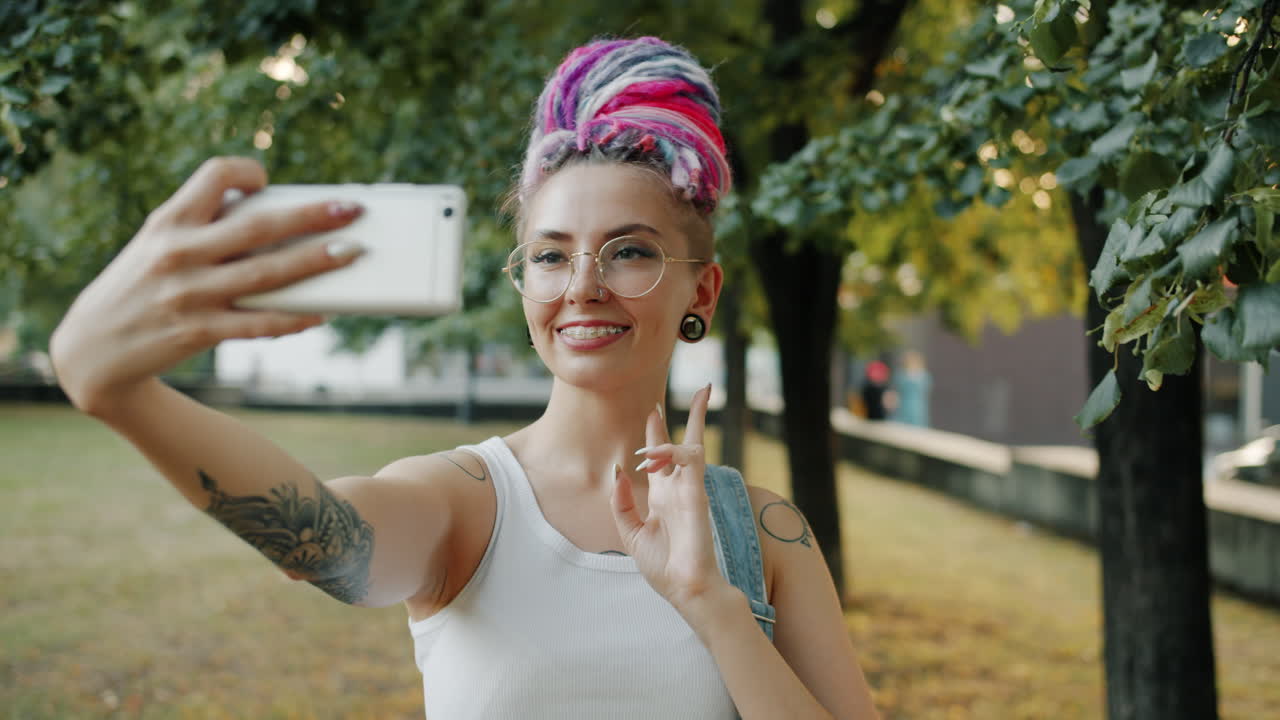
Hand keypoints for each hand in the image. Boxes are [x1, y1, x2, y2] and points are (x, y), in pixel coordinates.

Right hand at [50, 157, 364, 416]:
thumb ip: (204, 228)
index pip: (215, 175)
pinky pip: (259, 323)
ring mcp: (190, 294)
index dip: (248, 171)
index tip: (269, 179)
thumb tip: (274, 217)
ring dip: (316, 262)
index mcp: (168, 221)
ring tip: (352, 253)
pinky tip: (321, 312)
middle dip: (312, 215)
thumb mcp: (156, 245)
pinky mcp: (199, 331)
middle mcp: (179, 253)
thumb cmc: (140, 287)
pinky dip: (294, 318)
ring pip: (268, 274)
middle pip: (259, 226)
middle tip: (352, 208)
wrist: (92, 350)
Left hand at [610, 385, 730, 615]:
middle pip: (686, 443)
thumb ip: (622, 502)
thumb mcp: (630, 533)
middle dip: (692, 416)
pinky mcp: (698, 494)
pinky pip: (689, 461)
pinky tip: (652, 453)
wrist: (685, 590)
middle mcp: (679, 489)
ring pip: (692, 446)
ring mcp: (691, 490)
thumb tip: (619, 468)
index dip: (658, 432)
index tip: (655, 410)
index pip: (662, 457)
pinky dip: (670, 451)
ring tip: (654, 418)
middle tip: (699, 389)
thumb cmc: (663, 567)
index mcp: (663, 497)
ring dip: (671, 430)